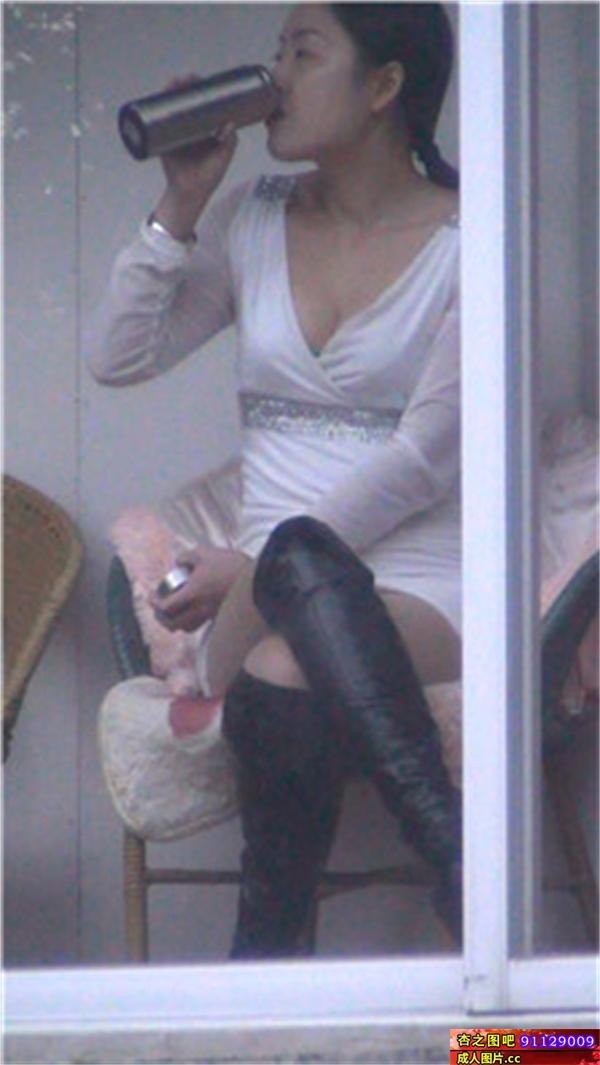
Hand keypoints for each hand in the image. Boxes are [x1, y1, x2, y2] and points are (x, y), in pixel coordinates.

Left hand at [150, 545, 248, 632]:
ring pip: (187, 628)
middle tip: (159, 610)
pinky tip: (194, 611)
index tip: (151, 598)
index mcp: (192, 593)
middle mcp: (199, 608)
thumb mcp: (205, 552)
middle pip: (173, 624)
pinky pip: (200, 624)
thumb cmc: (230, 565)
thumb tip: (178, 563)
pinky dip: (191, 622)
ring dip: (176, 622)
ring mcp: (211, 614)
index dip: (154, 604)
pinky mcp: (220, 615)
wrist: (257, 579)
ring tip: (174, 613)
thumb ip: (186, 556)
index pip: (166, 607)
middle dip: (162, 619)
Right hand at [152, 76, 237, 240]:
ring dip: (172, 92)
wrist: (188, 193)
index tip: (203, 81)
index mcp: (207, 129)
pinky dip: (157, 107)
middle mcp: (192, 127)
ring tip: (173, 83)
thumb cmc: (208, 178)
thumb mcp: (222, 159)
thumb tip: (230, 124)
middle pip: (188, 101)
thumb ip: (229, 144)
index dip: (203, 91)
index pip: (205, 104)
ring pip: (174, 107)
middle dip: (186, 87)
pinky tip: (159, 97)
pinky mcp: (164, 138)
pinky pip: (159, 120)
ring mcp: (177, 131)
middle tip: (186, 79)